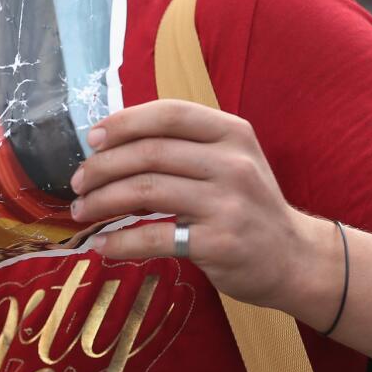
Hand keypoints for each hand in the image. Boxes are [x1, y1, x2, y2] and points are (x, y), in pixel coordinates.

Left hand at [70, 100, 322, 309]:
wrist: (294, 258)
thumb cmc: (246, 204)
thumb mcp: (228, 160)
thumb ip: (181, 146)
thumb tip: (108, 141)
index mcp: (231, 133)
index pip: (169, 114)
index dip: (124, 122)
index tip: (92, 138)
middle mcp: (233, 163)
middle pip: (149, 154)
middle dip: (102, 167)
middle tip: (77, 183)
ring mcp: (228, 204)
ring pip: (146, 192)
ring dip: (102, 201)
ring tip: (81, 211)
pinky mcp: (219, 243)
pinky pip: (155, 237)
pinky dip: (120, 242)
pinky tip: (102, 244)